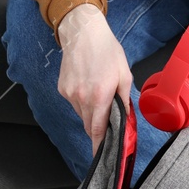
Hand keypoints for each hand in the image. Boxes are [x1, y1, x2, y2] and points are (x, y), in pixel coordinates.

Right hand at [55, 3, 132, 152]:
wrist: (83, 32)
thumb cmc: (106, 50)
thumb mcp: (124, 74)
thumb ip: (124, 99)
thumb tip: (125, 118)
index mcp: (99, 96)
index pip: (98, 130)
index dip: (100, 145)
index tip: (101, 156)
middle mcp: (82, 98)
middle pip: (89, 125)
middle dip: (99, 126)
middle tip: (108, 117)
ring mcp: (70, 94)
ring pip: (82, 114)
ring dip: (91, 111)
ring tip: (98, 91)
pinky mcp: (62, 88)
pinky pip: (74, 103)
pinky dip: (82, 100)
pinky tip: (87, 84)